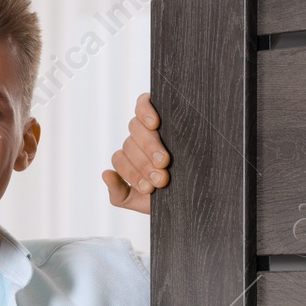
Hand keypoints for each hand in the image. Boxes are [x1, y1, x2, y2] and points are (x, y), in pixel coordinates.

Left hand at [102, 92, 167, 214]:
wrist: (200, 192)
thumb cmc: (170, 195)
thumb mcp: (142, 202)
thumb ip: (119, 194)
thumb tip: (105, 173)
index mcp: (130, 159)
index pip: (120, 160)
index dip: (132, 174)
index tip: (150, 188)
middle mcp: (136, 141)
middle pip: (129, 145)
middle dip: (144, 164)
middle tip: (162, 179)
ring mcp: (148, 125)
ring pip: (135, 129)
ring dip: (149, 146)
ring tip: (164, 161)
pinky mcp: (162, 109)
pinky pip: (142, 103)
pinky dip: (144, 110)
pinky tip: (154, 123)